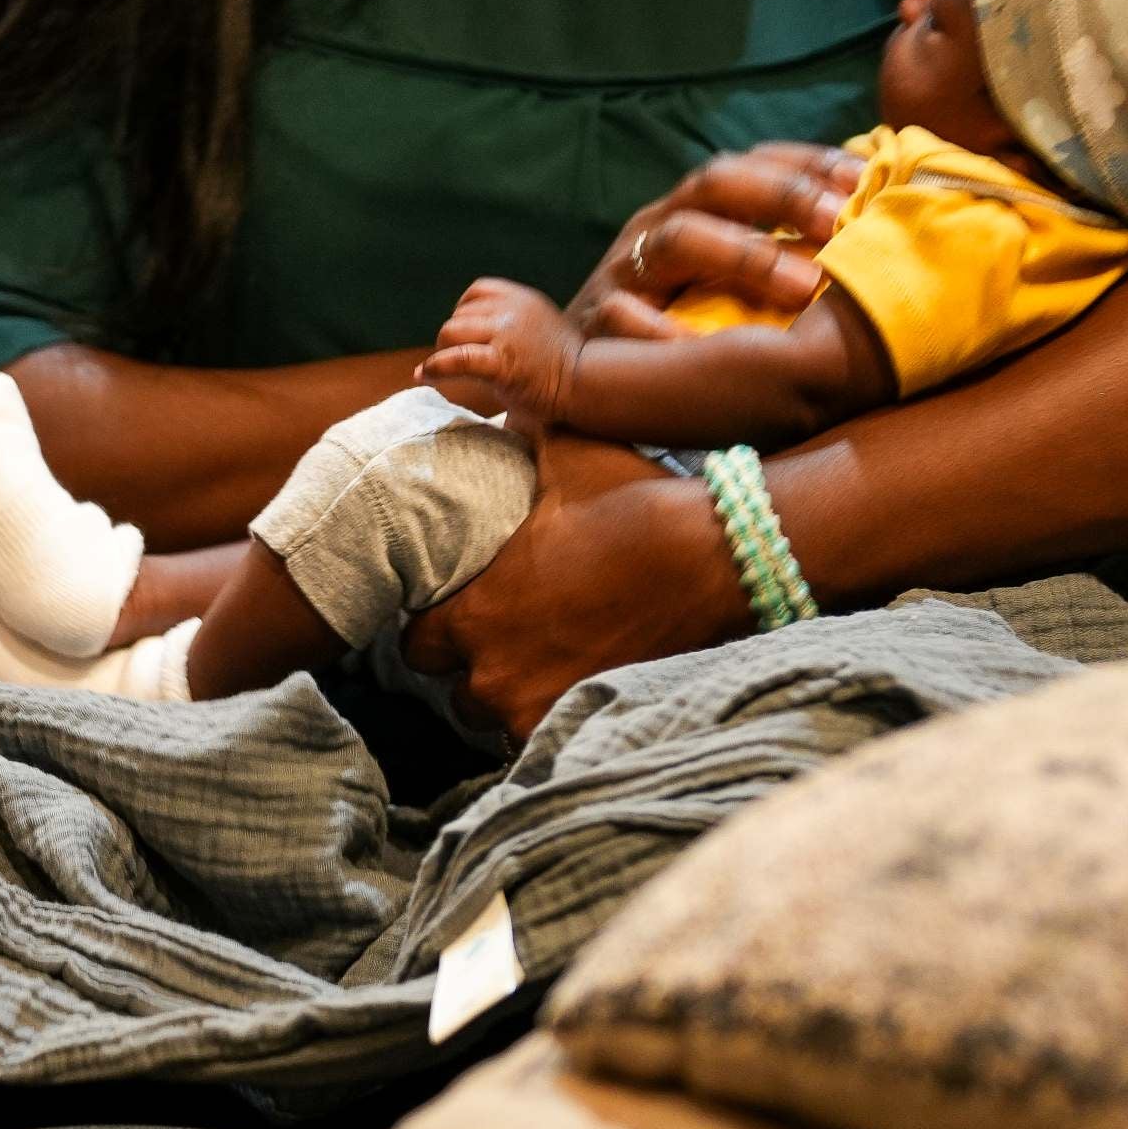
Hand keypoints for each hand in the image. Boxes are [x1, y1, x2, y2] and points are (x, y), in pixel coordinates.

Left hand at [401, 448, 751, 746]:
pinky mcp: (577, 723)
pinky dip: (548, 714)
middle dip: (470, 665)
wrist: (713, 558)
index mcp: (473, 612)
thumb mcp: (567, 456)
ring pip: (492, 716)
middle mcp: (491, 670)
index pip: (414, 641)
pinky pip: (535, 737)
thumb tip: (500, 391)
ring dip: (507, 694)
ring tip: (539, 659)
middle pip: (450, 687)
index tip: (463, 608)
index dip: (437, 625)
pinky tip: (571, 680)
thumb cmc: (634, 504)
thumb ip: (519, 432)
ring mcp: (532, 706)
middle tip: (504, 637)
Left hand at [420, 277, 582, 438]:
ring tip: (444, 369)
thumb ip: (509, 319)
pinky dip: (435, 367)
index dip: (464, 312)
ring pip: (450, 331)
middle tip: (456, 361)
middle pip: (459, 315)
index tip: (466, 335)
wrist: (585, 385)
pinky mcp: (502, 363)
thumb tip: (468, 329)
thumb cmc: (560, 364)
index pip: (477, 292)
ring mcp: (508, 335)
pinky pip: (457, 359)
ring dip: (442, 351)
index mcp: (522, 299)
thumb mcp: (537, 325)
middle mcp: (513, 310)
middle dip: (452, 339)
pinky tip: (425, 376)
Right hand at [578, 143, 860, 328]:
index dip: (813, 164)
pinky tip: (709, 347)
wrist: (573, 370)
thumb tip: (868, 228)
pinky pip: (623, 318)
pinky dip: (662, 330)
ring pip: (677, 239)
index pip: (757, 162)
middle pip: (717, 183)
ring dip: (745, 255)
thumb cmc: (675, 322)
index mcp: (694, 208)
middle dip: (784, 196)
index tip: (868, 181)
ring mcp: (624, 271)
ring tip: (804, 287)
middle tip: (843, 224)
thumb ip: (781, 248)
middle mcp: (657, 226)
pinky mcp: (594, 323)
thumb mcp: (726, 276)